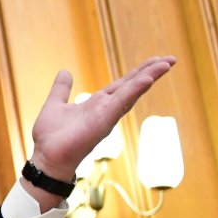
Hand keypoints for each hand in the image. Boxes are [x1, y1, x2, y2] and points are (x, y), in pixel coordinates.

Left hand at [30, 55, 176, 181]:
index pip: (123, 84)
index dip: (139, 72)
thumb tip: (65, 71)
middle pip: (133, 85)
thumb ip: (62, 89)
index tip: (155, 60)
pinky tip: (147, 79)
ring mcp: (107, 115)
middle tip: (171, 59)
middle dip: (151, 72)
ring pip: (132, 92)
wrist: (46, 158)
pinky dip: (134, 91)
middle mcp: (106, 109)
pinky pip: (121, 103)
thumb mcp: (56, 104)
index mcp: (97, 104)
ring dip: (148, 77)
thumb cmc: (51, 137)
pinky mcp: (103, 122)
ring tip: (165, 64)